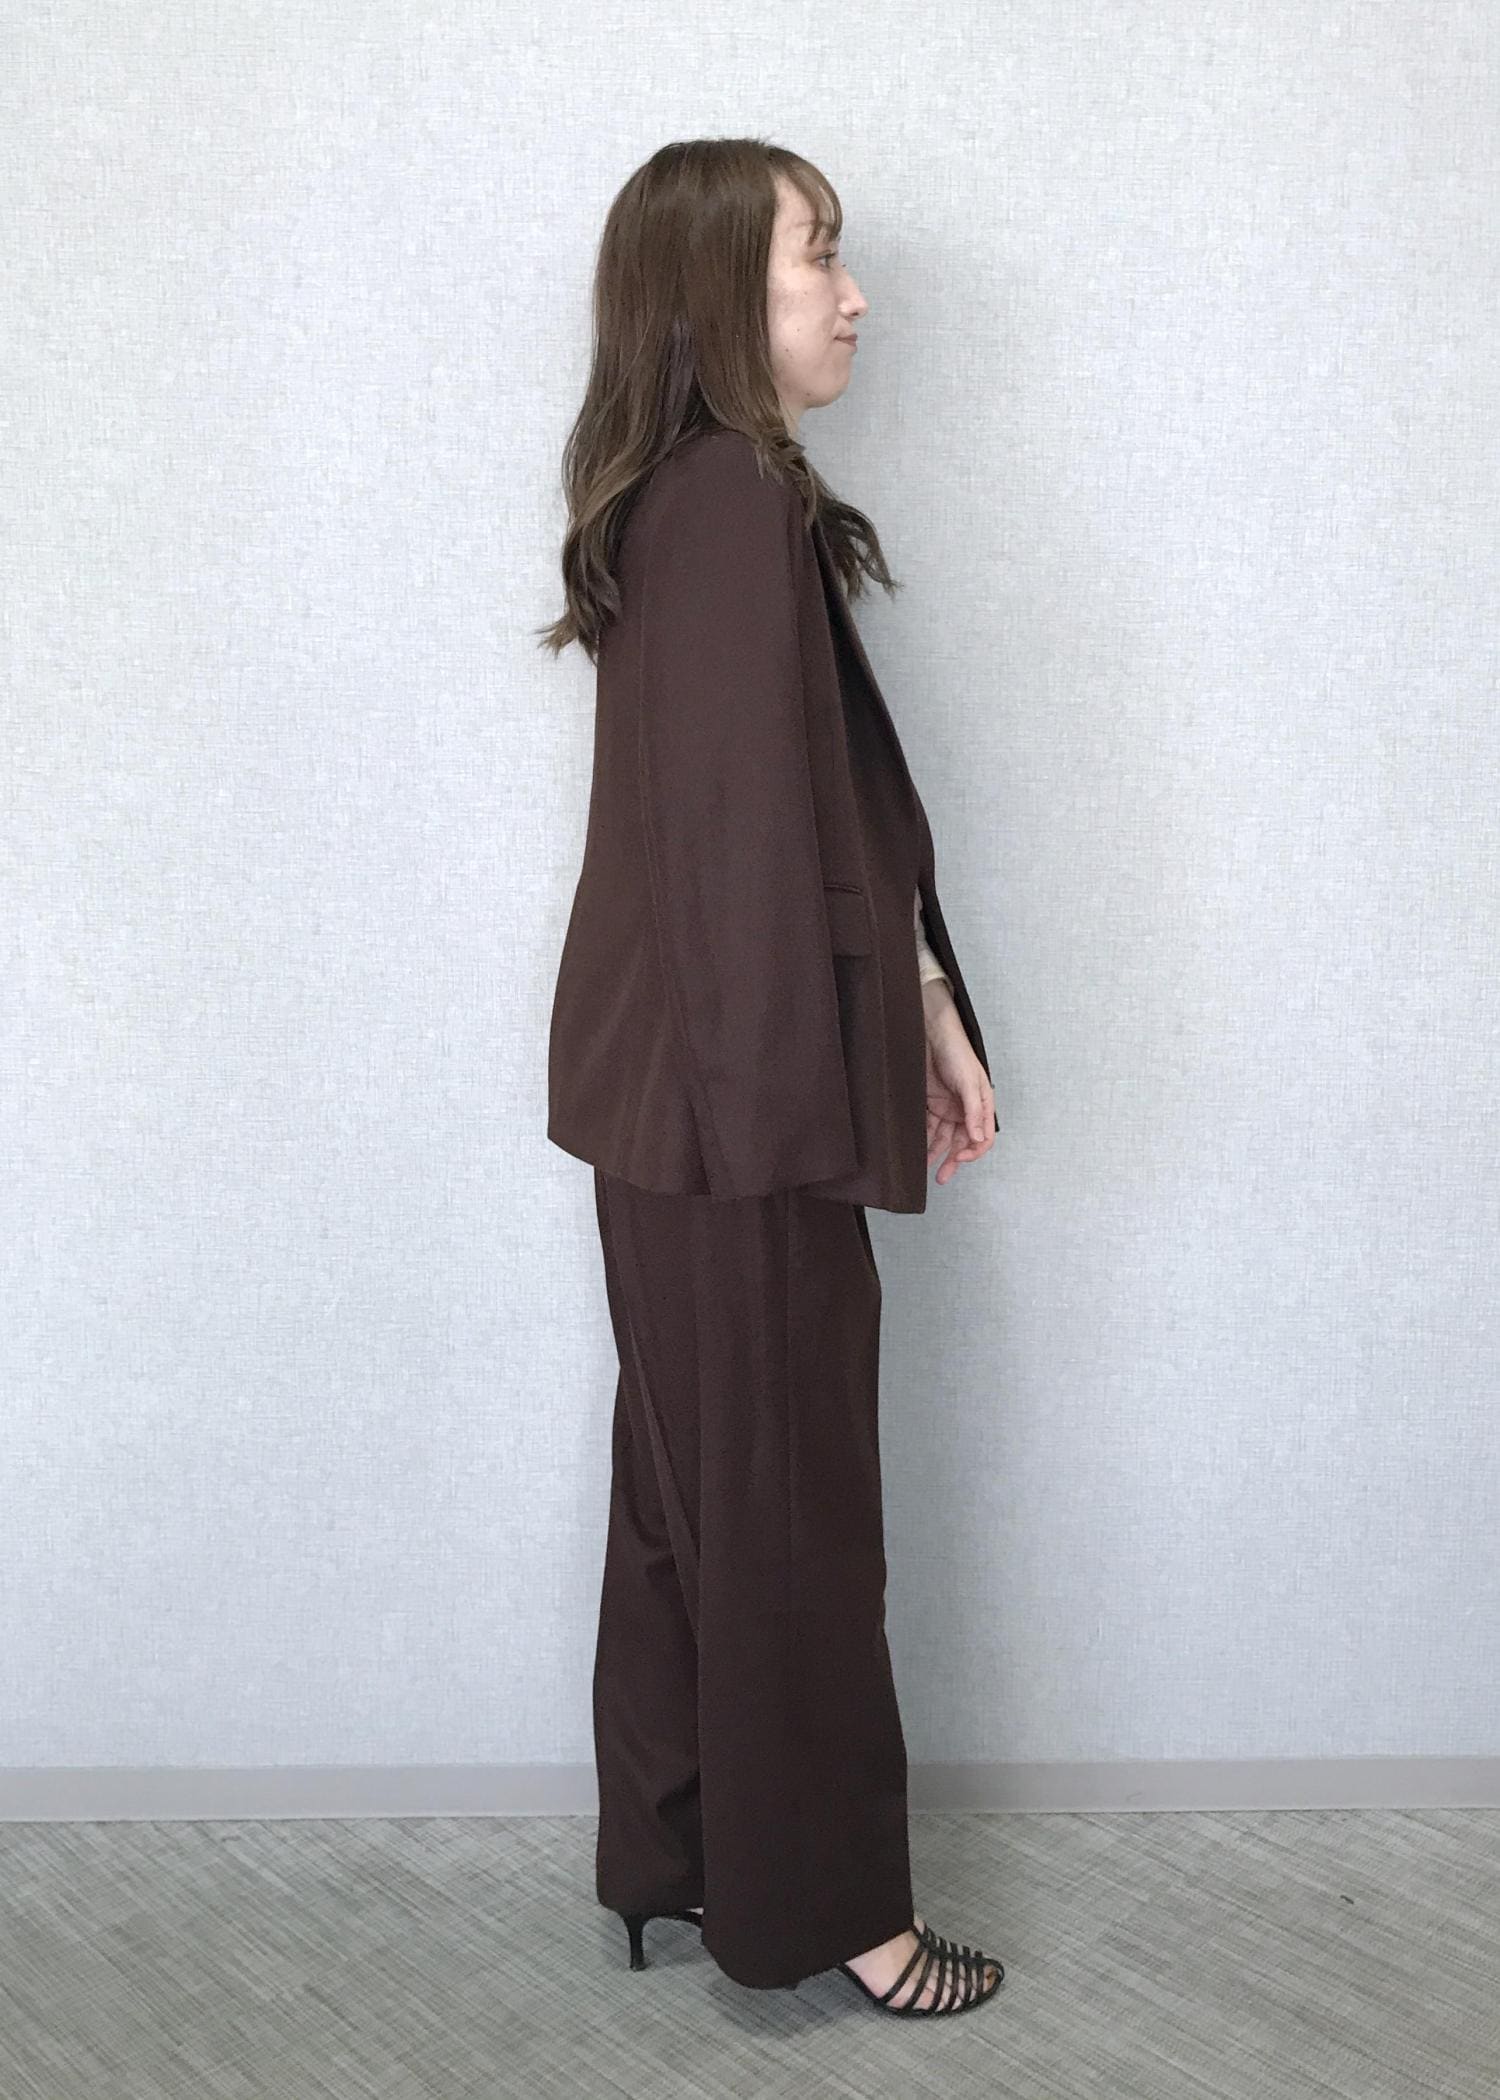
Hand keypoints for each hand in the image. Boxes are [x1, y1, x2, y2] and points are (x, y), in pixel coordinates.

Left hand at [921, 981, 996, 1186]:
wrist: (931, 1032)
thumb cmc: (956, 1051)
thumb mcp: (969, 1082)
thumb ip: (973, 1111)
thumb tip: (977, 1137)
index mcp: (981, 1105)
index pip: (982, 1137)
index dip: (973, 1151)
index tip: (959, 1158)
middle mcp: (965, 1109)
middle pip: (961, 1142)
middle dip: (952, 1160)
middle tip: (942, 1176)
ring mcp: (947, 1107)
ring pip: (942, 1138)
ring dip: (935, 1153)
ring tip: (925, 1168)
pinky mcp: (930, 1103)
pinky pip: (928, 1127)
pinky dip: (924, 1139)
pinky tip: (917, 1150)